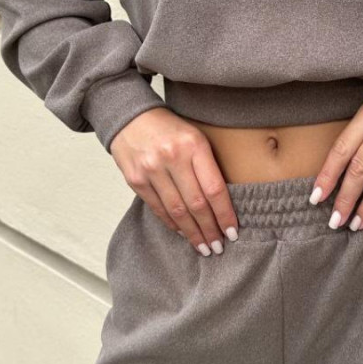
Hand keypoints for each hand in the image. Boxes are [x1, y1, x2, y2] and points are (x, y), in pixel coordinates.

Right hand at [109, 108, 238, 255]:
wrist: (130, 116)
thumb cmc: (169, 128)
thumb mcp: (195, 136)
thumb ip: (207, 165)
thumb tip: (221, 203)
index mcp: (194, 145)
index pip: (214, 188)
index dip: (225, 214)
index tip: (232, 232)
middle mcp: (172, 157)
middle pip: (196, 204)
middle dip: (210, 229)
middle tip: (218, 246)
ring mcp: (151, 169)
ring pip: (177, 210)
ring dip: (192, 233)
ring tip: (203, 246)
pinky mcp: (135, 179)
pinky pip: (158, 208)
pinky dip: (172, 223)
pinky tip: (183, 232)